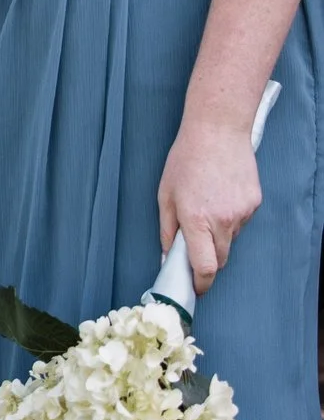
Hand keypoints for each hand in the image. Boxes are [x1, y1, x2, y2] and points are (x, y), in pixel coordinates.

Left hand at [159, 116, 262, 293]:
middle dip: (207, 260)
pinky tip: (220, 196)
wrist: (217, 132)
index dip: (201, 283)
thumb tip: (168, 257)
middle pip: (219, 258)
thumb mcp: (165, 195)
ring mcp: (242, 213)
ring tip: (205, 207)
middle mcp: (223, 220)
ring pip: (231, 240)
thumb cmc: (185, 160)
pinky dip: (229, 218)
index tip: (195, 287)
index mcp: (196, 220)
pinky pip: (241, 223)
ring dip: (218, 235)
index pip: (205, 267)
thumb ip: (167, 230)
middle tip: (194, 247)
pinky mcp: (254, 204)